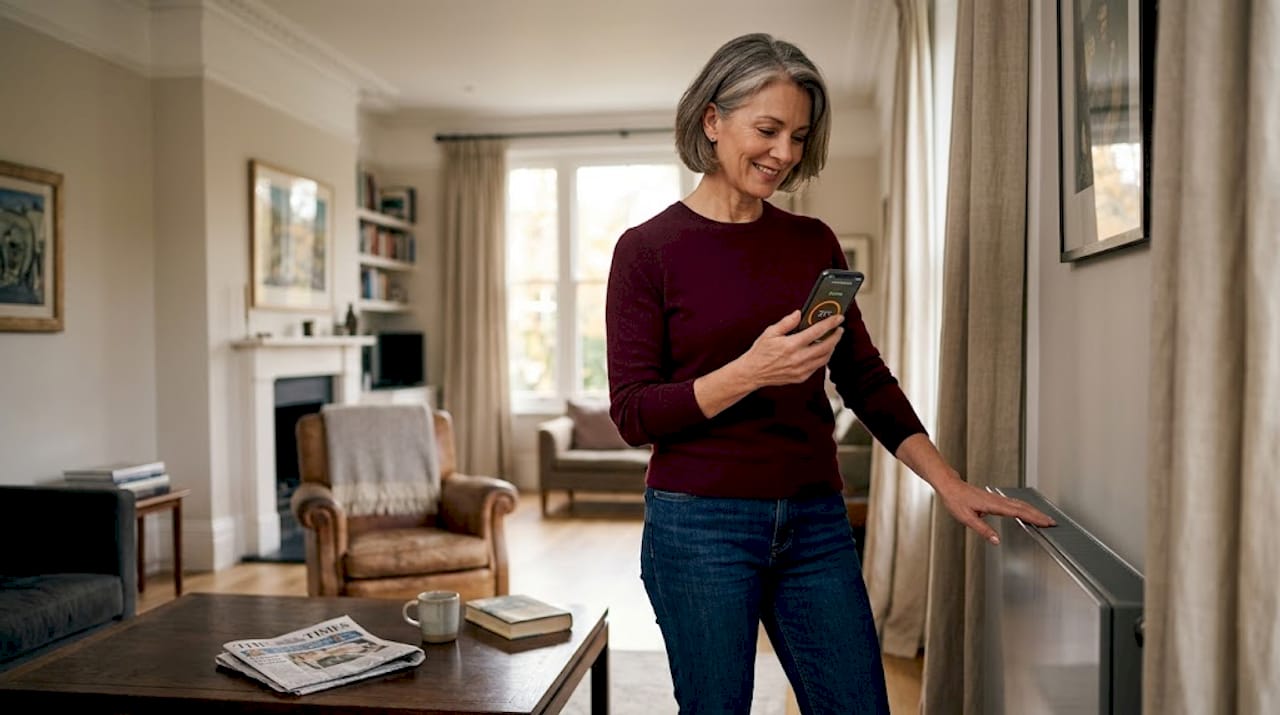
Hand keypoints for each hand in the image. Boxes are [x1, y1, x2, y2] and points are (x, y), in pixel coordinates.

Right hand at [740, 310, 843, 387]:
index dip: (830, 324)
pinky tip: (822, 351)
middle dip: (836, 336)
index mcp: (791, 345)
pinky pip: (817, 367)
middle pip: (825, 346)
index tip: (838, 318)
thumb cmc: (760, 352)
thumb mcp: (770, 332)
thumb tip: (799, 314)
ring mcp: (800, 370)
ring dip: (832, 347)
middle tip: (839, 329)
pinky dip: (823, 358)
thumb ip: (786, 322)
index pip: (816, 332)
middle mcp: (798, 358)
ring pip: (824, 358)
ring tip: (833, 339)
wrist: (753, 372)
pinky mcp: (801, 377)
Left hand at [935, 477, 1055, 544]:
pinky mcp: (995, 499)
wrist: (951, 486)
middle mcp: (998, 500)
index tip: (1045, 522)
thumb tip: (996, 540)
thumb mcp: (967, 518)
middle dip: (1039, 515)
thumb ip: (983, 530)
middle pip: (1024, 507)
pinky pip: (1014, 502)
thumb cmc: (956, 500)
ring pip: (1020, 504)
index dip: (1034, 517)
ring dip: (1034, 510)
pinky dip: (1025, 507)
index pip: (1019, 512)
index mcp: (993, 505)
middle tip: (1052, 522)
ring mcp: (997, 498)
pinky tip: (1028, 511)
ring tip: (1045, 518)